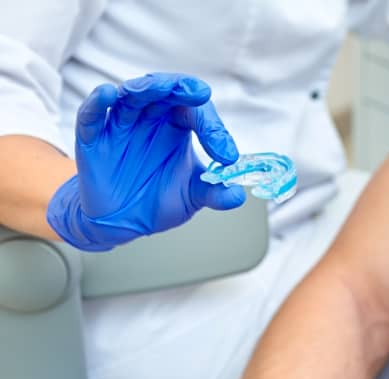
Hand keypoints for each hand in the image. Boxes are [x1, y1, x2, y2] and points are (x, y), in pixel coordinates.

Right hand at [47, 73, 245, 250]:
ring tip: (158, 87)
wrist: (123, 221)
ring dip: (144, 89)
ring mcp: (121, 126)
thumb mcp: (192, 197)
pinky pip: (92, 116)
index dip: (213, 129)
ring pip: (130, 97)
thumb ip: (215, 193)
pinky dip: (97, 103)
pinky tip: (107, 94)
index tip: (227, 156)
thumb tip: (237, 195)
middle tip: (198, 94)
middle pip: (164, 92)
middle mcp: (150, 119)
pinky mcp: (93, 140)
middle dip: (180, 89)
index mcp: (177, 125)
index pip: (196, 112)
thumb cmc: (158, 198)